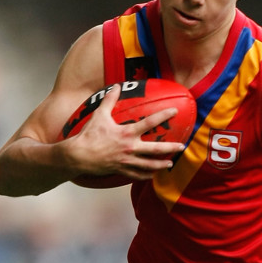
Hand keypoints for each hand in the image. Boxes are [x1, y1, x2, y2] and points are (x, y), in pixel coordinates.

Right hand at [67, 84, 184, 181]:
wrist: (79, 156)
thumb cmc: (89, 135)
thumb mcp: (99, 115)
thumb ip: (109, 100)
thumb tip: (116, 86)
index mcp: (127, 133)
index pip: (150, 122)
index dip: (163, 115)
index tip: (174, 111)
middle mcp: (130, 148)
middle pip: (155, 149)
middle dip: (170, 148)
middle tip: (182, 147)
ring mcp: (127, 161)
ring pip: (149, 165)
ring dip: (161, 165)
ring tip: (170, 164)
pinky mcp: (121, 170)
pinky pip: (137, 175)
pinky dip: (146, 175)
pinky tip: (152, 175)